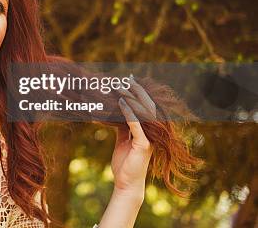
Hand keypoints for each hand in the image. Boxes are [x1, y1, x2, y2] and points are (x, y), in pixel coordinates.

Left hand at [111, 78, 155, 196]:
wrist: (126, 182)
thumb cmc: (124, 162)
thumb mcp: (122, 140)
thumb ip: (121, 126)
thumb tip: (111, 112)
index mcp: (147, 130)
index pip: (143, 107)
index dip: (136, 93)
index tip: (128, 79)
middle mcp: (151, 132)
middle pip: (145, 106)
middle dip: (136, 91)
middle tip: (126, 78)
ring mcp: (149, 138)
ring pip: (142, 113)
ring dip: (131, 98)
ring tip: (121, 87)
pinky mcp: (144, 145)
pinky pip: (136, 125)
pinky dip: (129, 113)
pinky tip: (122, 103)